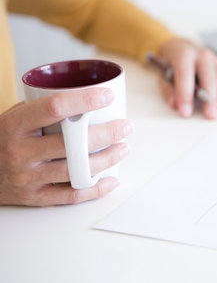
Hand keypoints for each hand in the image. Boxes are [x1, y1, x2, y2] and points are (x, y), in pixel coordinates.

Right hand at [0, 88, 132, 205]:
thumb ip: (41, 110)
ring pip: (76, 170)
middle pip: (73, 143)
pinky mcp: (34, 197)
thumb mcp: (11, 117)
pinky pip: (70, 196)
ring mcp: (27, 177)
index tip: (108, 96)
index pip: (54, 108)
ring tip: (123, 149)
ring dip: (107, 160)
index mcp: (14, 125)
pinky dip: (95, 189)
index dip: (85, 100)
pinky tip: (112, 180)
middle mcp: (20, 152)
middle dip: (107, 134)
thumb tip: (84, 100)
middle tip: (126, 127)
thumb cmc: (0, 139)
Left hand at [158, 39, 216, 118]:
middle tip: (211, 115)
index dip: (185, 94)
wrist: (181, 50)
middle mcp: (203, 55)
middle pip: (209, 77)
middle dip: (211, 98)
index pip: (185, 74)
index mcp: (184, 54)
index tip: (185, 112)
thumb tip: (175, 104)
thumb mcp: (163, 76)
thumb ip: (169, 90)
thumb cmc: (172, 66)